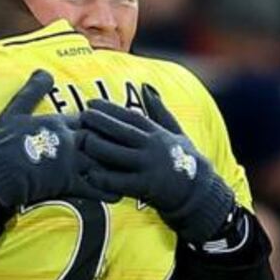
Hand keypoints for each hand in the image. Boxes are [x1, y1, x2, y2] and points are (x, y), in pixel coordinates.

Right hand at [0, 70, 121, 208]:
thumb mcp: (13, 113)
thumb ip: (31, 92)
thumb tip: (45, 70)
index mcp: (58, 122)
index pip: (88, 118)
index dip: (102, 120)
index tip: (114, 121)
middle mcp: (69, 139)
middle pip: (102, 138)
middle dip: (117, 142)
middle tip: (134, 145)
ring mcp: (71, 161)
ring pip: (102, 161)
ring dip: (118, 166)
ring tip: (133, 169)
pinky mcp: (68, 182)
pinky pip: (94, 187)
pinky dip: (107, 190)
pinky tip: (119, 193)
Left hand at [79, 84, 234, 242]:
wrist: (199, 192)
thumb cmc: (184, 160)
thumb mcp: (176, 132)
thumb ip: (159, 110)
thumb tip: (146, 87)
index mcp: (158, 133)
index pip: (132, 117)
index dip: (110, 109)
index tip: (92, 103)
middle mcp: (153, 148)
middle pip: (122, 132)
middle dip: (100, 123)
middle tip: (81, 116)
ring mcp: (149, 167)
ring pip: (118, 154)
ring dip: (98, 147)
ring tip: (80, 139)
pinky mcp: (146, 187)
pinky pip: (120, 182)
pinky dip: (104, 178)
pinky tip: (88, 173)